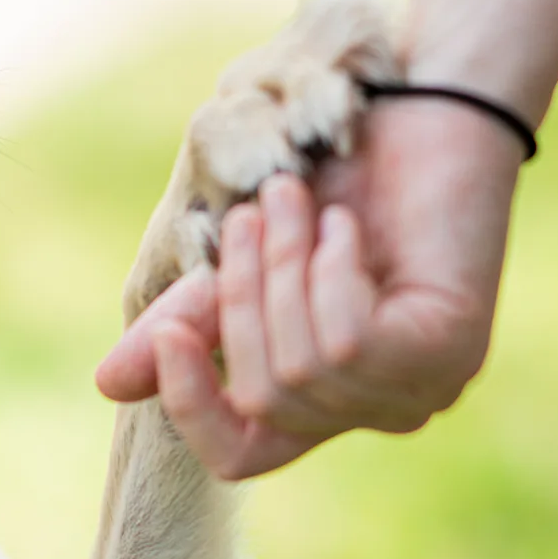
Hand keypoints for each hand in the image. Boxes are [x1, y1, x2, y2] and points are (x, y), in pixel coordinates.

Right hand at [97, 98, 522, 479]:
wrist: (426, 102)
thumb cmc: (340, 175)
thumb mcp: (245, 257)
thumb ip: (191, 319)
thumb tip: (108, 384)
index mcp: (324, 397)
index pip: (239, 456)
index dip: (191, 405)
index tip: (170, 331)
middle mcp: (375, 410)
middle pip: (264, 399)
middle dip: (243, 297)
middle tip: (253, 211)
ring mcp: (420, 390)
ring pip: (304, 369)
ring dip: (284, 270)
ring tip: (296, 201)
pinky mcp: (450, 356)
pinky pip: (348, 344)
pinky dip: (330, 272)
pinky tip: (348, 227)